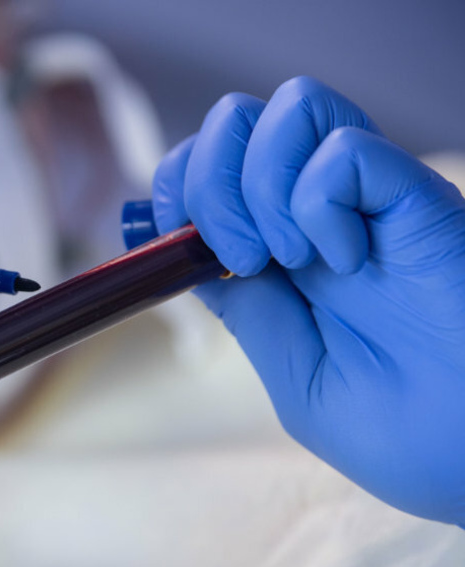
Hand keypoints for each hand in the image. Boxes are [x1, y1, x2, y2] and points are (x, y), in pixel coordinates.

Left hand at [151, 77, 464, 525]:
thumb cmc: (407, 435)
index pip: (208, 169)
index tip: (173, 240)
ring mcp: (370, 202)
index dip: (176, 187)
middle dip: (203, 180)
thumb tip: (185, 252)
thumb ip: (248, 310)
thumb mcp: (296, 377)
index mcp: (286, 256)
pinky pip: (342, 148)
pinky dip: (318, 199)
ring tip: (288, 258)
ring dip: (257, 182)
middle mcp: (323, 214)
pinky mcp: (415, 198)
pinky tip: (346, 258)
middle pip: (234, 123)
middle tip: (239, 255)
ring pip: (290, 108)